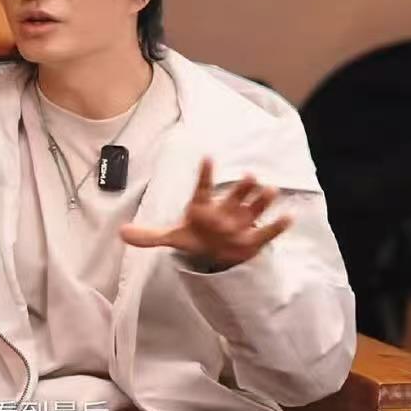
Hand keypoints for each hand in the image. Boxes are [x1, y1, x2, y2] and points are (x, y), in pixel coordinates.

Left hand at [119, 157, 292, 266]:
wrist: (217, 252)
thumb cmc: (197, 237)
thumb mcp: (173, 238)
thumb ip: (149, 236)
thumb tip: (121, 233)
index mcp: (205, 206)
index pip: (204, 187)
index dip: (205, 174)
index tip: (207, 158)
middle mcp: (226, 209)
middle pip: (234, 194)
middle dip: (242, 187)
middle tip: (247, 175)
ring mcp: (243, 221)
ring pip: (254, 207)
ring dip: (262, 199)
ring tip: (270, 189)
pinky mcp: (255, 237)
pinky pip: (268, 230)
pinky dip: (279, 225)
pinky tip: (289, 216)